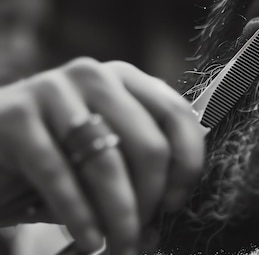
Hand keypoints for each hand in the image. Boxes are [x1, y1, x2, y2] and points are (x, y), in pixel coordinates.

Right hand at [0, 58, 205, 254]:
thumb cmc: (49, 157)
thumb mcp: (99, 160)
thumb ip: (132, 182)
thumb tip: (157, 231)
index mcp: (125, 79)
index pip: (178, 115)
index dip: (187, 164)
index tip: (176, 203)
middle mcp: (95, 76)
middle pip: (148, 145)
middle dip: (150, 200)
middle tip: (141, 235)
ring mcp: (54, 90)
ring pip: (107, 162)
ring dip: (119, 215)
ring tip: (120, 247)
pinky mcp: (15, 116)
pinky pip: (60, 174)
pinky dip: (79, 215)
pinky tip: (89, 241)